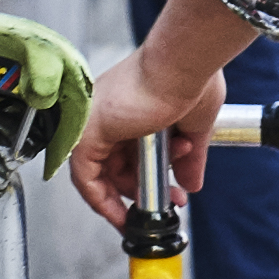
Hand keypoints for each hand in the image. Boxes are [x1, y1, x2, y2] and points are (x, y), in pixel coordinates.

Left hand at [69, 44, 223, 235]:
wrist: (185, 64)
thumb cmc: (191, 78)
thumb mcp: (194, 127)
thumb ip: (189, 157)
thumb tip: (191, 183)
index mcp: (129, 104)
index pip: (127, 150)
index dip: (146, 176)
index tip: (164, 192)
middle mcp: (107, 111)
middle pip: (114, 164)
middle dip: (144, 189)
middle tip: (168, 201)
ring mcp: (94, 121)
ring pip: (99, 173)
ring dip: (130, 197)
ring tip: (157, 206)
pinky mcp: (89, 133)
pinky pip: (85, 177)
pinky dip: (101, 200)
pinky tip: (123, 214)